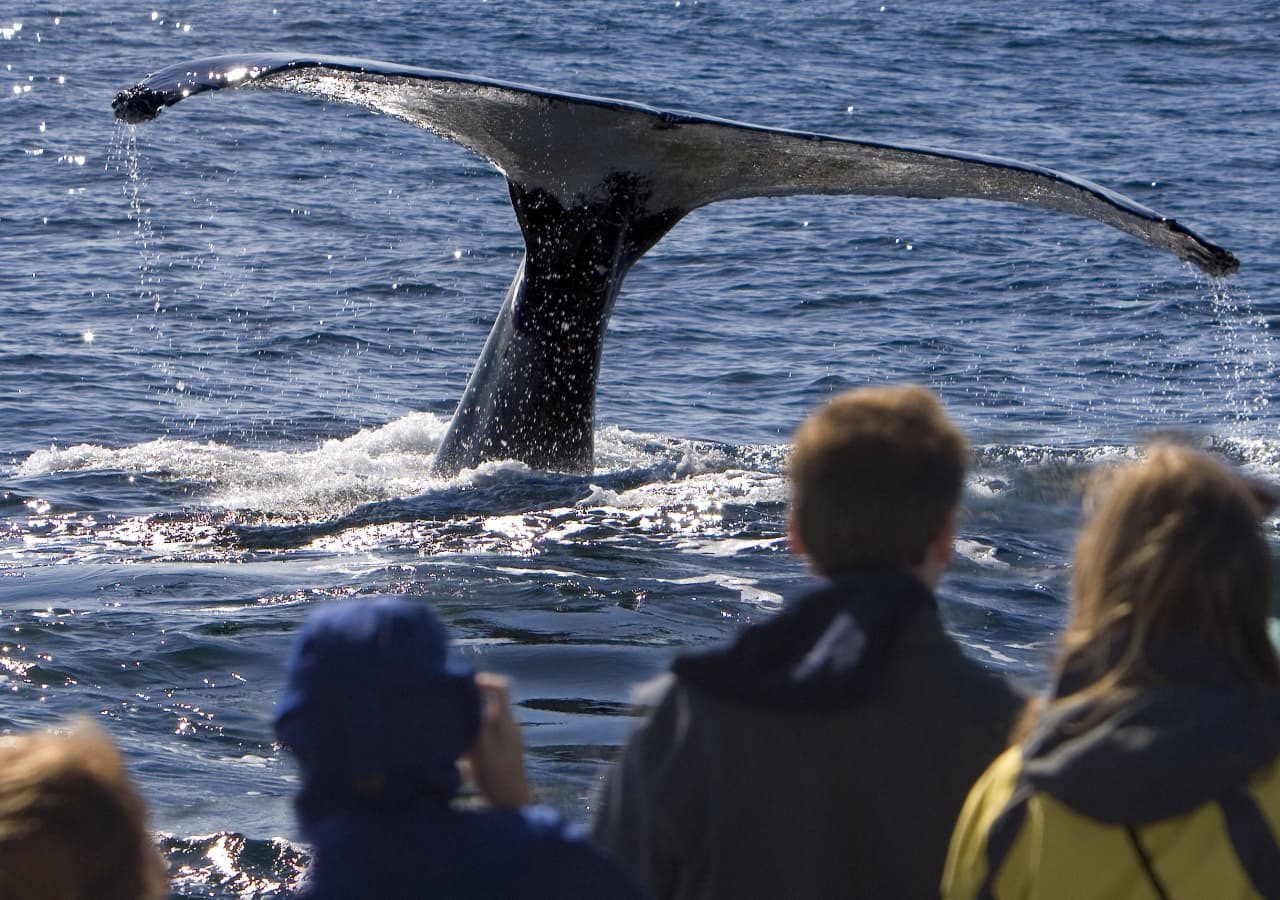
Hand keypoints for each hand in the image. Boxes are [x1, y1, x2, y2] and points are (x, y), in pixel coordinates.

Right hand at [462, 673, 533, 808]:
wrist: (512, 805)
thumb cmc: (496, 776)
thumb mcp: (481, 747)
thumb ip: (476, 722)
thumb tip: (469, 698)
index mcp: (506, 720)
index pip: (502, 686)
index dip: (483, 680)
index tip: (463, 684)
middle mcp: (510, 726)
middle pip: (493, 701)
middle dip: (473, 699)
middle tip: (452, 705)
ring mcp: (509, 740)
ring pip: (489, 719)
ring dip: (471, 719)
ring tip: (453, 728)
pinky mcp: (504, 753)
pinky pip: (488, 735)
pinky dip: (474, 736)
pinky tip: (461, 753)